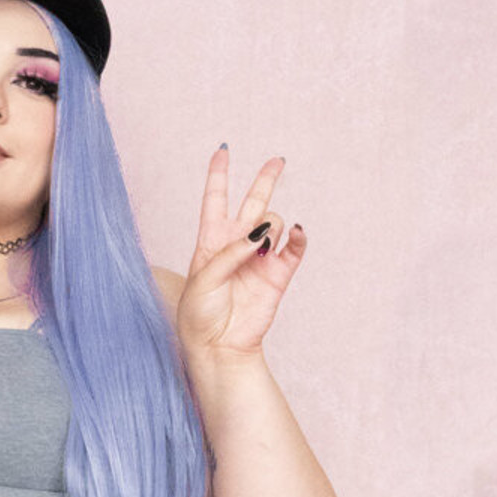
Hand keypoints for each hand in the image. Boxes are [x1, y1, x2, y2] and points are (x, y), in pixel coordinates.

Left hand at [175, 149, 304, 356]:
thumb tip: (262, 233)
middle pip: (253, 202)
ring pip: (273, 222)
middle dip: (265, 180)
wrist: (218, 346)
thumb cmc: (199, 314)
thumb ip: (230, 252)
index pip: (215, 199)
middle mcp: (237, 244)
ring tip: (260, 248)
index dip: (219, 174)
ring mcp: (260, 258)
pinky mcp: (278, 275)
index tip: (224, 149)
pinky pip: (294, 248)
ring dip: (270, 226)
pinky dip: (297, 237)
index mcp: (211, 241)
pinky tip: (294, 233)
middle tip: (278, 161)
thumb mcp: (203, 279)